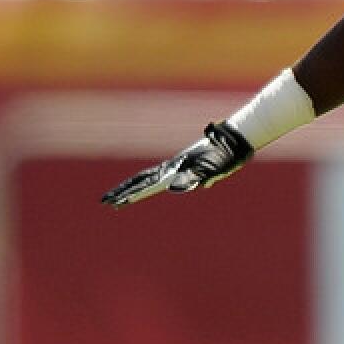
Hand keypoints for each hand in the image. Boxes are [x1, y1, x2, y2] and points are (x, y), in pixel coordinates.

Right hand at [101, 122, 253, 207]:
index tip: (114, 203)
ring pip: (152, 176)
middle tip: (106, 202)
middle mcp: (174, 166)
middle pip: (143, 179)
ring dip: (137, 186)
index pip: (147, 185)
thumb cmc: (225, 156)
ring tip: (124, 195)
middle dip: (124, 191)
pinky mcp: (190, 165)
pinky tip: (158, 185)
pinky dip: (156, 182)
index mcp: (176, 169)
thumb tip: (172, 188)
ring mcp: (181, 164)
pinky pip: (167, 176)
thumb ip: (192, 178)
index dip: (131, 194)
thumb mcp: (211, 170)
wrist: (236, 140)